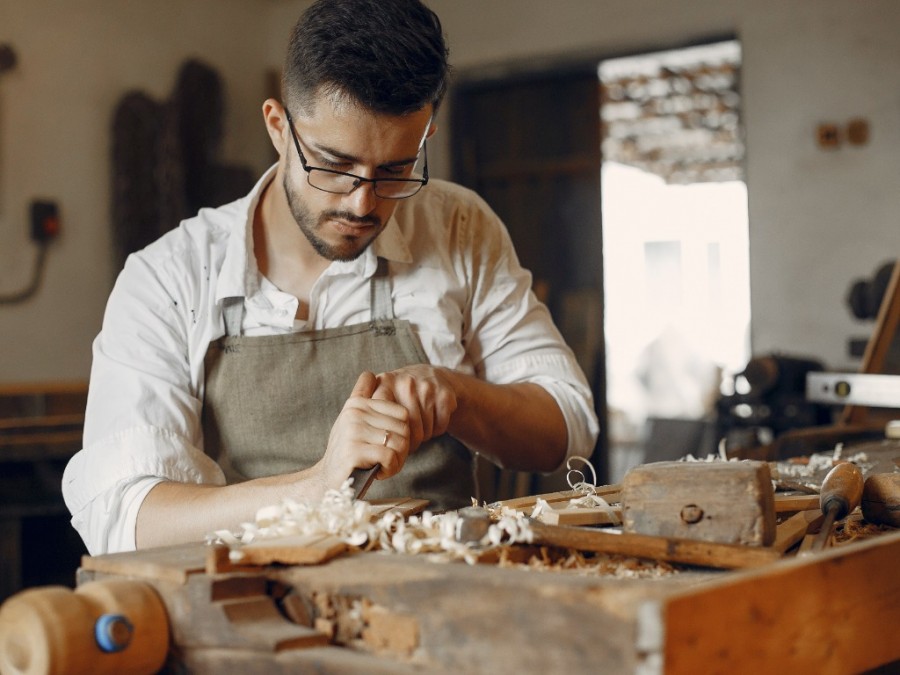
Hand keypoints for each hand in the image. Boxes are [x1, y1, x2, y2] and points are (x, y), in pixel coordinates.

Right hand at [317, 371, 410, 488]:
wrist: (327, 481)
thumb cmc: (347, 451)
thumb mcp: (353, 420)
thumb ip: (362, 397)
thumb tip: (369, 374)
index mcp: (357, 403)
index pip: (402, 414)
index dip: (401, 433)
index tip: (386, 444)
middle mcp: (354, 412)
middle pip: (404, 428)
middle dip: (401, 449)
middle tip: (385, 459)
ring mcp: (353, 430)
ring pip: (399, 443)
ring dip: (396, 461)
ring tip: (381, 465)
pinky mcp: (354, 451)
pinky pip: (390, 456)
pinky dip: (390, 469)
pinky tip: (377, 472)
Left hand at [372, 365, 457, 451]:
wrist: (434, 375)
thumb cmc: (403, 393)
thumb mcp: (384, 394)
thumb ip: (371, 412)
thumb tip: (370, 448)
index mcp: (385, 383)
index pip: (382, 420)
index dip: (387, 438)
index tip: (390, 443)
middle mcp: (405, 383)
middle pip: (405, 430)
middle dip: (408, 441)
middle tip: (407, 439)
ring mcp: (426, 387)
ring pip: (424, 431)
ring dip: (424, 436)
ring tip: (420, 427)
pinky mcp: (444, 395)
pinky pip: (440, 426)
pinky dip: (438, 429)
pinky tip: (433, 420)